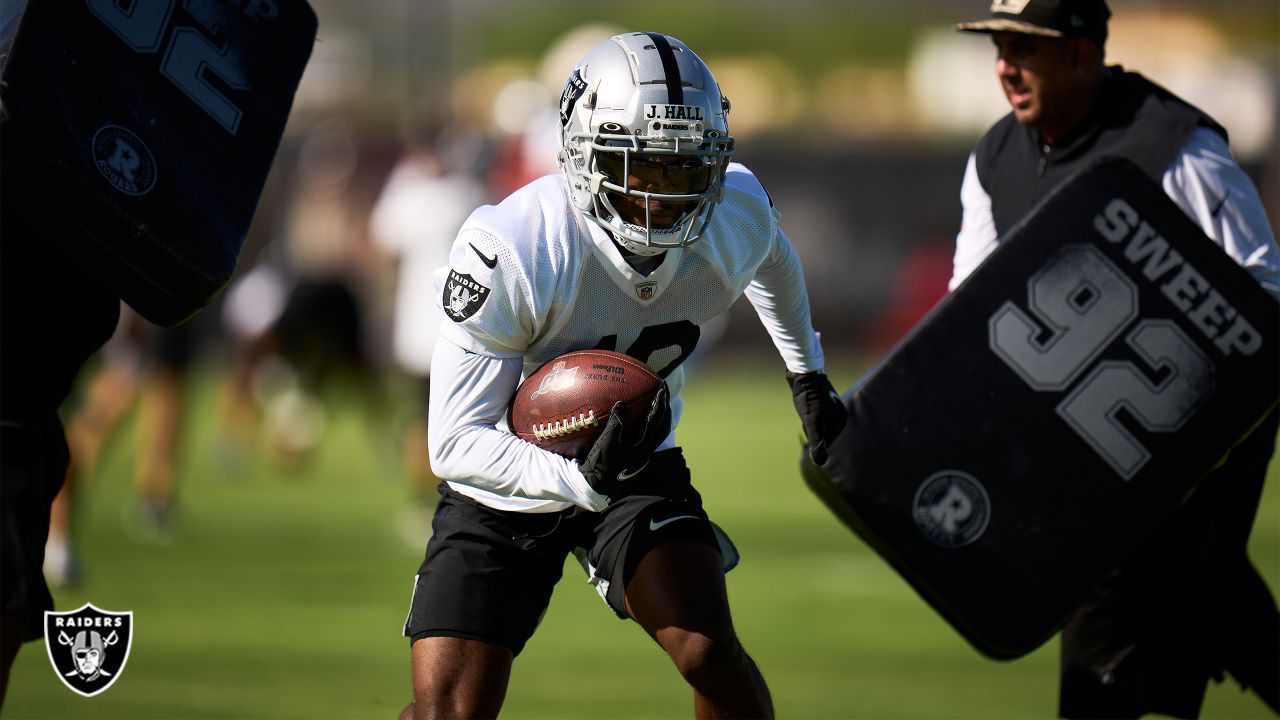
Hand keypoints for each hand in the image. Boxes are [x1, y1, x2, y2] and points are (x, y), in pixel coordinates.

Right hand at [578, 386, 670, 501]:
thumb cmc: (600, 465)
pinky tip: (638, 420)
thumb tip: (622, 403)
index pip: (656, 421)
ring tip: (656, 405)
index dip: (660, 404)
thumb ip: (616, 424)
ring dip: (660, 419)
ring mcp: (642, 456)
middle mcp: (646, 452)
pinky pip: (647, 438)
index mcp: (643, 448)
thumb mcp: (606, 443)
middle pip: (664, 428)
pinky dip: (648, 426)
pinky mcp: (635, 458)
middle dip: (666, 410)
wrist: (596, 487)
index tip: (661, 389)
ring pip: (658, 434)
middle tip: (663, 394)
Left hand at [786, 371, 847, 465]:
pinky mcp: (823, 401)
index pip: (826, 442)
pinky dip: (808, 413)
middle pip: (822, 433)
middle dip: (811, 428)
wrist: (804, 372)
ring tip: (806, 407)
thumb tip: (819, 463)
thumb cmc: (808, 399)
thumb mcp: (812, 423)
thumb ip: (817, 443)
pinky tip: (804, 403)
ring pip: (817, 424)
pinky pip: (815, 415)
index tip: (810, 421)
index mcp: (842, 420)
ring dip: (808, 420)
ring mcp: (832, 407)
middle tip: (807, 413)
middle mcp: (840, 413)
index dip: (814, 436)